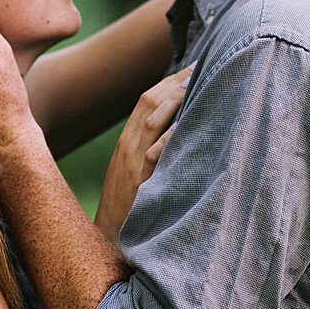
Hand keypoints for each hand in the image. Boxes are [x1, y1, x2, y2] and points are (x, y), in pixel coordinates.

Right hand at [93, 66, 190, 246]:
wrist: (108, 242)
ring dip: (175, 98)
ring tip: (197, 81)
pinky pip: (157, 150)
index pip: (145, 101)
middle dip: (174, 82)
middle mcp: (128, 148)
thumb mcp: (134, 173)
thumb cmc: (128, 211)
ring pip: (151, 119)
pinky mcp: (140, 181)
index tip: (191, 70)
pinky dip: (173, 133)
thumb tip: (176, 130)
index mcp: (126, 143)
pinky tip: (190, 120)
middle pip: (148, 102)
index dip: (168, 83)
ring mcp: (133, 163)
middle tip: (200, 66)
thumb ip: (150, 150)